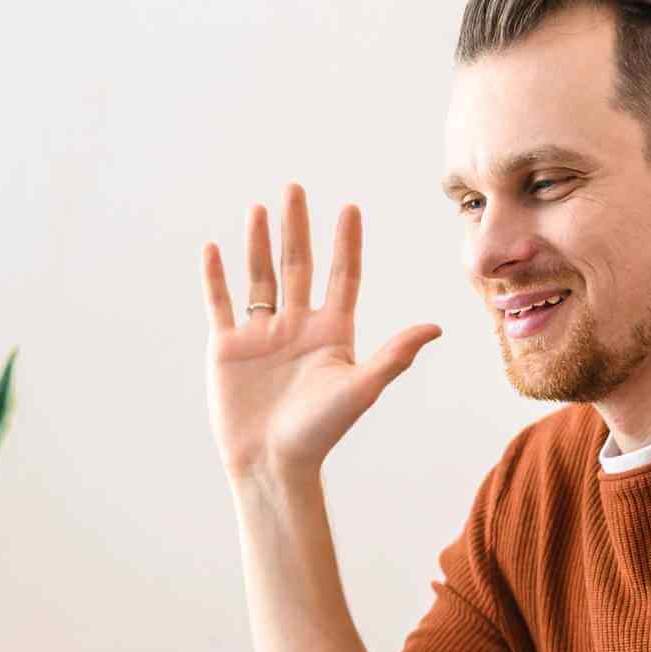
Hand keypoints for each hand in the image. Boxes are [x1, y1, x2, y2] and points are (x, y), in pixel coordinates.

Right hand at [201, 184, 440, 480]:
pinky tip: (214, 248)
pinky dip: (216, 277)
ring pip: (261, 277)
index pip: (342, 277)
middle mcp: (297, 327)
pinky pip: (221, 303)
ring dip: (259, 243)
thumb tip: (436, 327)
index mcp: (331, 333)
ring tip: (260, 208)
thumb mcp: (361, 388)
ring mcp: (261, 335)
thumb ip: (394, 354)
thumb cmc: (320, 432)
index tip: (350, 208)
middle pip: (298, 266)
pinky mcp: (228, 347)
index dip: (346, 244)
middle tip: (295, 188)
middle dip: (297, 228)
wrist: (271, 463)